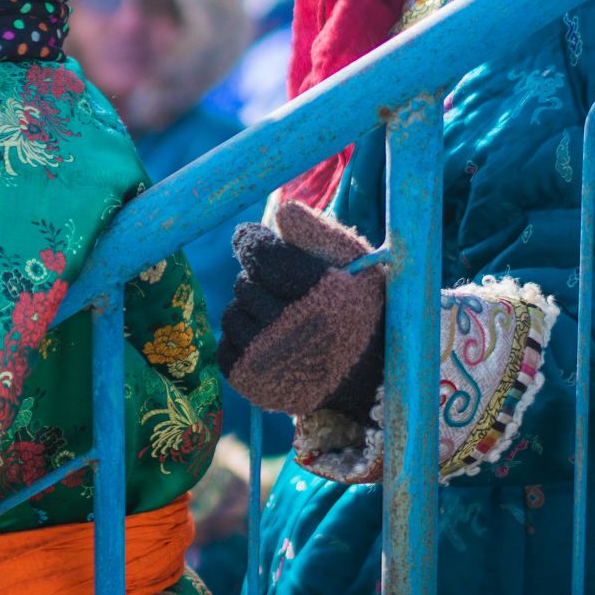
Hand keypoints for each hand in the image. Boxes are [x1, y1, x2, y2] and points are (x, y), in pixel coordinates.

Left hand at [216, 200, 384, 416]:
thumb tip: (281, 210)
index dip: (251, 241)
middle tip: (282, 287)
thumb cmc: (361, 311)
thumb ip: (320, 235)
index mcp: (324, 297)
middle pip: (244, 284)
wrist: (369, 379)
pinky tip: (267, 339)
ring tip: (276, 313)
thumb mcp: (358, 267)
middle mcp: (295, 330)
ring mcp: (272, 361)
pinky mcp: (254, 384)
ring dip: (248, 308)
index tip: (249, 236)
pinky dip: (240, 339)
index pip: (263, 256)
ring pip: (231, 314)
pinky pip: (225, 347)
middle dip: (258, 279)